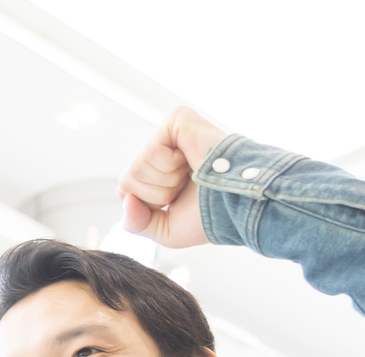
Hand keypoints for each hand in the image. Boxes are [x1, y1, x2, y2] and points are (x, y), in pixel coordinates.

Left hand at [118, 106, 226, 248]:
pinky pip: (150, 151)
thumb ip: (136, 223)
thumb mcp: (165, 229)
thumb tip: (126, 199)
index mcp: (160, 170)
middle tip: (187, 187)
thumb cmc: (210, 215)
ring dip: (165, 183)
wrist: (238, 206)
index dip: (148, 204)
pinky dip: (170, 166)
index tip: (177, 201)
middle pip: (127, 179)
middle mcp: (163, 147)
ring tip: (192, 174)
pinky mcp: (177, 119)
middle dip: (156, 195)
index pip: (126, 189)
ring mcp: (169, 131)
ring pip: (136, 168)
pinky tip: (192, 161)